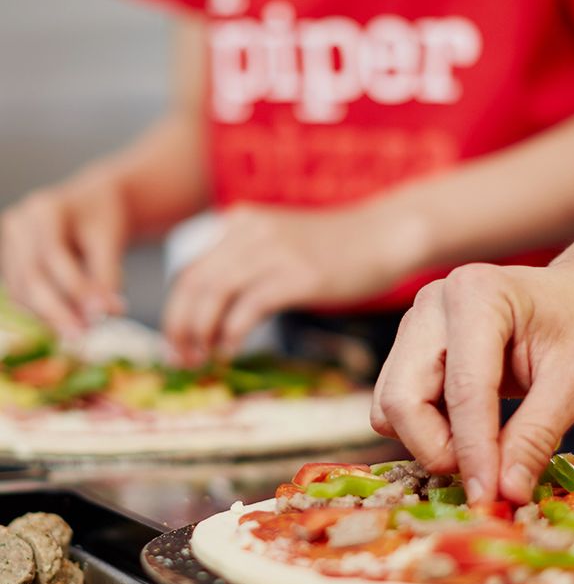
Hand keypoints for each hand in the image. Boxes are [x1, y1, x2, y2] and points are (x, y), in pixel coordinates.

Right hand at [0, 172, 126, 335]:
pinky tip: (65, 323)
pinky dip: (41, 310)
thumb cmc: (105, 219)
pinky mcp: (11, 259)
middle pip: (31, 274)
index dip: (75, 287)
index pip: (54, 255)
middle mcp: (19, 223)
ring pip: (21, 287)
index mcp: (45, 209)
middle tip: (82, 337)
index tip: (101, 315)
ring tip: (79, 334)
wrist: (93, 201)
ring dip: (47, 315)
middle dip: (56, 310)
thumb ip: (107, 274)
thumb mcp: (111, 240)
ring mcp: (10, 242)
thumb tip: (106, 314)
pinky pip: (21, 291)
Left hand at [163, 204, 398, 362]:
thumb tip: (218, 313)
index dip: (177, 312)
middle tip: (183, 360)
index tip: (178, 345)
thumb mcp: (283, 246)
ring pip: (214, 294)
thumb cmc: (340, 250)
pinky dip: (231, 332)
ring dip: (201, 333)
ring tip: (204, 359)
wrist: (387, 235)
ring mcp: (275, 251)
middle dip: (180, 327)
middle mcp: (250, 231)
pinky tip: (230, 350)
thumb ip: (249, 264)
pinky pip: (249, 306)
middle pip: (194, 283)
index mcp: (241, 223)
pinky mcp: (298, 275)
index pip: (190, 271)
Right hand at [371, 261, 573, 504]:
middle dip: (439, 449)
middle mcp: (434, 304)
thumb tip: (506, 493)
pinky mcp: (414, 347)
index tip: (491, 499)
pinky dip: (429, 430)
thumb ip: (536, 438)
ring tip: (490, 447)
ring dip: (432, 442)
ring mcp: (418, 323)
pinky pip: (400, 403)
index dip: (474, 452)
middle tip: (490, 475)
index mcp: (478, 295)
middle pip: (403, 399)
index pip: (463, 390)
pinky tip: (475, 431)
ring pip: (393, 405)